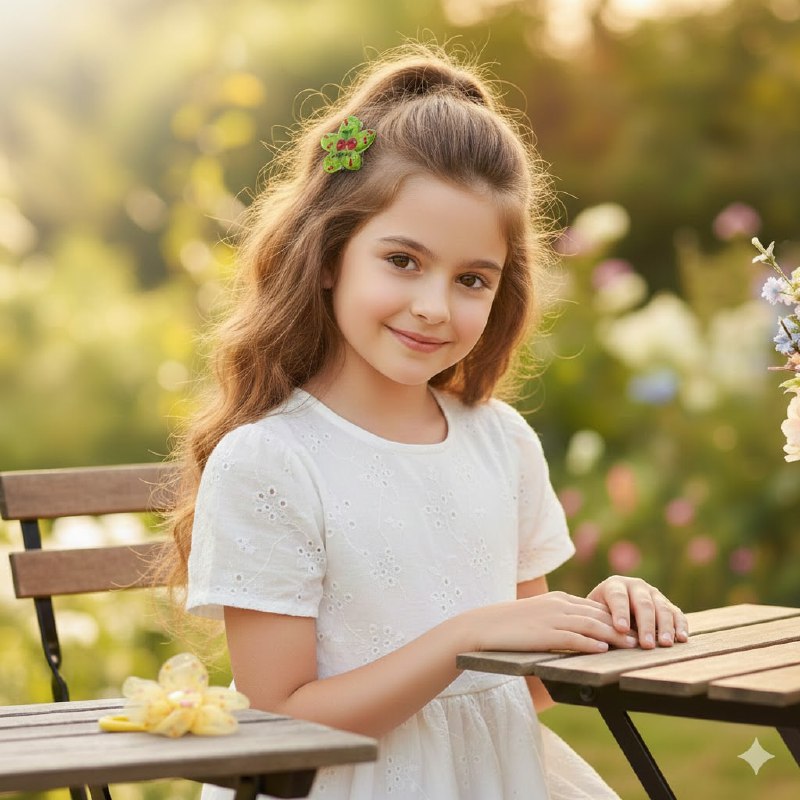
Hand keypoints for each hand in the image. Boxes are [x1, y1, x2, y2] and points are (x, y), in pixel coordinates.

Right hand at [466, 591, 640, 653]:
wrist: (485, 625)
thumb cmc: (510, 624)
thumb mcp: (538, 615)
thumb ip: (558, 618)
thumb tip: (579, 632)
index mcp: (558, 599)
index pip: (594, 606)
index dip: (616, 616)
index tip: (633, 626)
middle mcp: (558, 605)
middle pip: (598, 614)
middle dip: (622, 625)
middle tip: (642, 636)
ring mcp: (551, 618)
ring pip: (590, 624)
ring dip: (613, 635)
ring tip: (631, 645)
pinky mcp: (543, 634)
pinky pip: (571, 637)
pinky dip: (590, 643)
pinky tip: (602, 649)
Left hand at [587, 576, 688, 648]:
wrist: (612, 607)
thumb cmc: (600, 615)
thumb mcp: (596, 615)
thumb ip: (600, 623)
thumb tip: (604, 639)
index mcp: (614, 585)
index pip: (618, 597)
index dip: (620, 612)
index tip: (621, 629)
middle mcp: (635, 586)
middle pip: (643, 604)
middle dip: (645, 625)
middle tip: (647, 644)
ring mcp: (653, 594)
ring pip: (662, 608)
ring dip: (665, 627)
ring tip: (665, 644)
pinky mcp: (667, 604)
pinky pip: (677, 613)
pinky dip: (680, 625)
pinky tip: (682, 638)